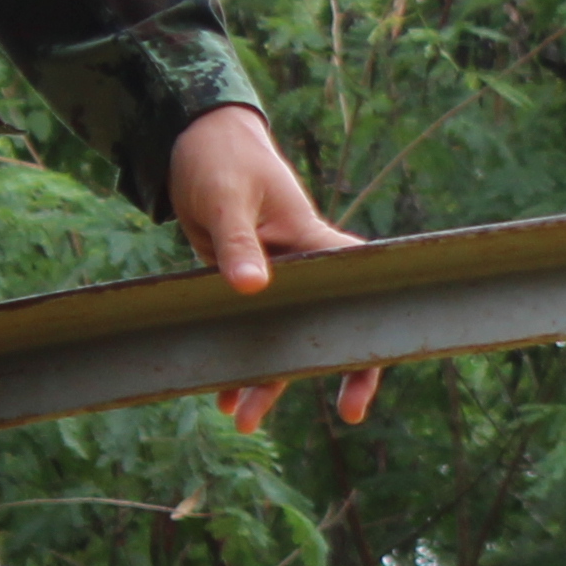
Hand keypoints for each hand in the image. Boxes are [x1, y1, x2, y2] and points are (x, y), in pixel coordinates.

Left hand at [163, 106, 382, 428]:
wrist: (192, 145)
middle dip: (330, 372)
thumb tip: (251, 287)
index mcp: (314, 243)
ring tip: (242, 420)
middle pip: (327, 328)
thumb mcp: (226, 199)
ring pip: (281, 340)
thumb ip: (238, 244)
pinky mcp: (244, 287)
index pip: (359, 290)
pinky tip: (221, 396)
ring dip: (266, 380)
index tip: (373, 362)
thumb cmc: (221, 160)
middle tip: (350, 415)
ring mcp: (275, 281)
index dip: (374, 329)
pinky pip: (248, 334)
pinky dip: (235, 362)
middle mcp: (302, 269)